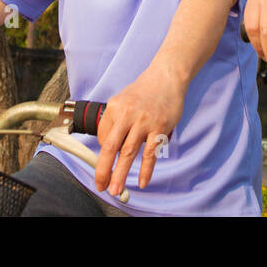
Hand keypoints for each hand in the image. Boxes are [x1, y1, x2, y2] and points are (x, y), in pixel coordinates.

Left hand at [93, 62, 185, 197]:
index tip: (104, 167)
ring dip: (121, 173)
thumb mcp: (122, 101)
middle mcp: (127, 114)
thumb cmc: (143, 92)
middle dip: (104, 170)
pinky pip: (151, 153)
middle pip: (111, 147)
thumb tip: (111, 149)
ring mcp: (144, 121)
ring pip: (129, 152)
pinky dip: (146, 170)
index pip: (102, 137)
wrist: (166, 76)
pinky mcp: (160, 127)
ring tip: (116, 190)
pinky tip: (143, 182)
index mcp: (115, 108)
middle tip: (100, 186)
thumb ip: (114, 122)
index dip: (103, 153)